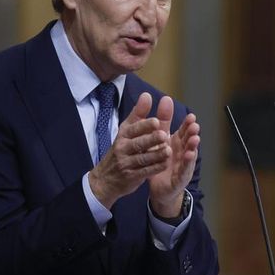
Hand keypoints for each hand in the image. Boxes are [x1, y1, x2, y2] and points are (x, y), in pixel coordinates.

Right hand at [89, 92, 170, 208]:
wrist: (105, 179)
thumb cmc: (121, 150)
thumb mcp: (126, 131)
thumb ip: (139, 114)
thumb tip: (147, 95)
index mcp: (123, 135)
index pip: (133, 129)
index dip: (145, 125)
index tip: (156, 121)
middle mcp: (122, 148)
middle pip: (138, 143)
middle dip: (151, 139)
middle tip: (164, 135)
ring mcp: (126, 163)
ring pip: (142, 158)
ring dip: (156, 154)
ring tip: (168, 150)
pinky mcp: (130, 177)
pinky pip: (144, 172)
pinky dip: (155, 168)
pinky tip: (165, 163)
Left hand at [148, 95, 200, 217]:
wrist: (160, 188)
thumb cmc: (162, 161)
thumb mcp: (160, 139)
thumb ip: (163, 121)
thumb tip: (166, 98)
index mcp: (177, 143)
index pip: (184, 131)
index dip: (188, 124)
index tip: (191, 116)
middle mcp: (183, 152)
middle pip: (189, 140)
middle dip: (192, 133)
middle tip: (194, 125)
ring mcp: (184, 165)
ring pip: (190, 153)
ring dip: (193, 146)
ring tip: (195, 139)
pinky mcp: (181, 177)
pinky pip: (184, 169)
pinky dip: (187, 162)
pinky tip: (188, 156)